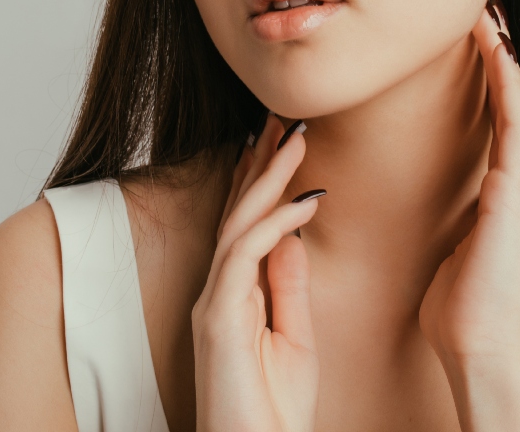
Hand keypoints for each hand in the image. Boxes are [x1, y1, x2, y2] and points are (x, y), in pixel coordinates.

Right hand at [192, 116, 322, 431]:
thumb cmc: (274, 411)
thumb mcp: (294, 336)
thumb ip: (289, 285)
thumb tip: (294, 235)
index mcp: (234, 296)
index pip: (248, 224)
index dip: (264, 180)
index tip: (287, 139)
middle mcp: (218, 293)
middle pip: (237, 212)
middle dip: (261, 162)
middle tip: (284, 116)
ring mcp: (213, 305)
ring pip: (239, 223)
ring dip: (269, 177)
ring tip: (296, 137)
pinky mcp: (217, 320)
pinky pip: (246, 256)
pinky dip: (277, 223)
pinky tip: (305, 199)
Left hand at [418, 4, 519, 430]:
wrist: (483, 347)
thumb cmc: (463, 310)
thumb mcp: (454, 251)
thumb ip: (456, 224)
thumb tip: (441, 215)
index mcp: (507, 197)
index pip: (501, 124)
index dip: (492, 81)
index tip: (476, 42)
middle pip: (514, 104)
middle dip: (501, 56)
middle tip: (486, 10)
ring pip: (517, 103)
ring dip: (503, 57)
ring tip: (488, 15)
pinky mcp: (515, 191)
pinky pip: (515, 122)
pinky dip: (508, 83)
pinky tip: (497, 50)